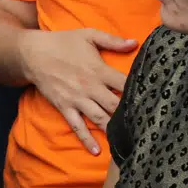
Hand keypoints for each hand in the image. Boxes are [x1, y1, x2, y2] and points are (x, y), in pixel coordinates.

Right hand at [17, 28, 136, 154]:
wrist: (32, 53)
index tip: (154, 100)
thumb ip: (112, 40)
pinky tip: (97, 151)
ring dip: (114, 130)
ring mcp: (77, 99)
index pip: (125, 83)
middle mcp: (90, 87)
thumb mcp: (88, 35)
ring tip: (129, 141)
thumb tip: (136, 43)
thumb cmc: (62, 42)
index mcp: (99, 69)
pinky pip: (77, 126)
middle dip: (131, 115)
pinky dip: (87, 139)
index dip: (141, 91)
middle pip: (116, 105)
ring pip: (100, 118)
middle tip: (146, 126)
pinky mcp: (64, 107)